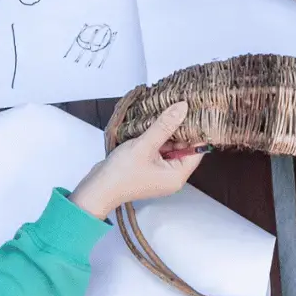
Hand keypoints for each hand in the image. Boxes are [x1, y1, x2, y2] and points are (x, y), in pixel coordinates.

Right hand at [70, 101, 206, 217]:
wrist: (98, 188)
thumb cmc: (121, 173)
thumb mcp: (145, 145)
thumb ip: (165, 126)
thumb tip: (182, 108)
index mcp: (177, 176)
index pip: (197, 150)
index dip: (197, 131)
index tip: (196, 111)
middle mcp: (172, 176)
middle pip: (184, 148)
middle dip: (179, 129)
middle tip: (177, 106)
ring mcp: (160, 172)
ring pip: (170, 147)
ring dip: (166, 132)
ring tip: (164, 111)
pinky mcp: (149, 168)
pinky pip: (159, 149)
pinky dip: (156, 137)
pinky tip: (151, 124)